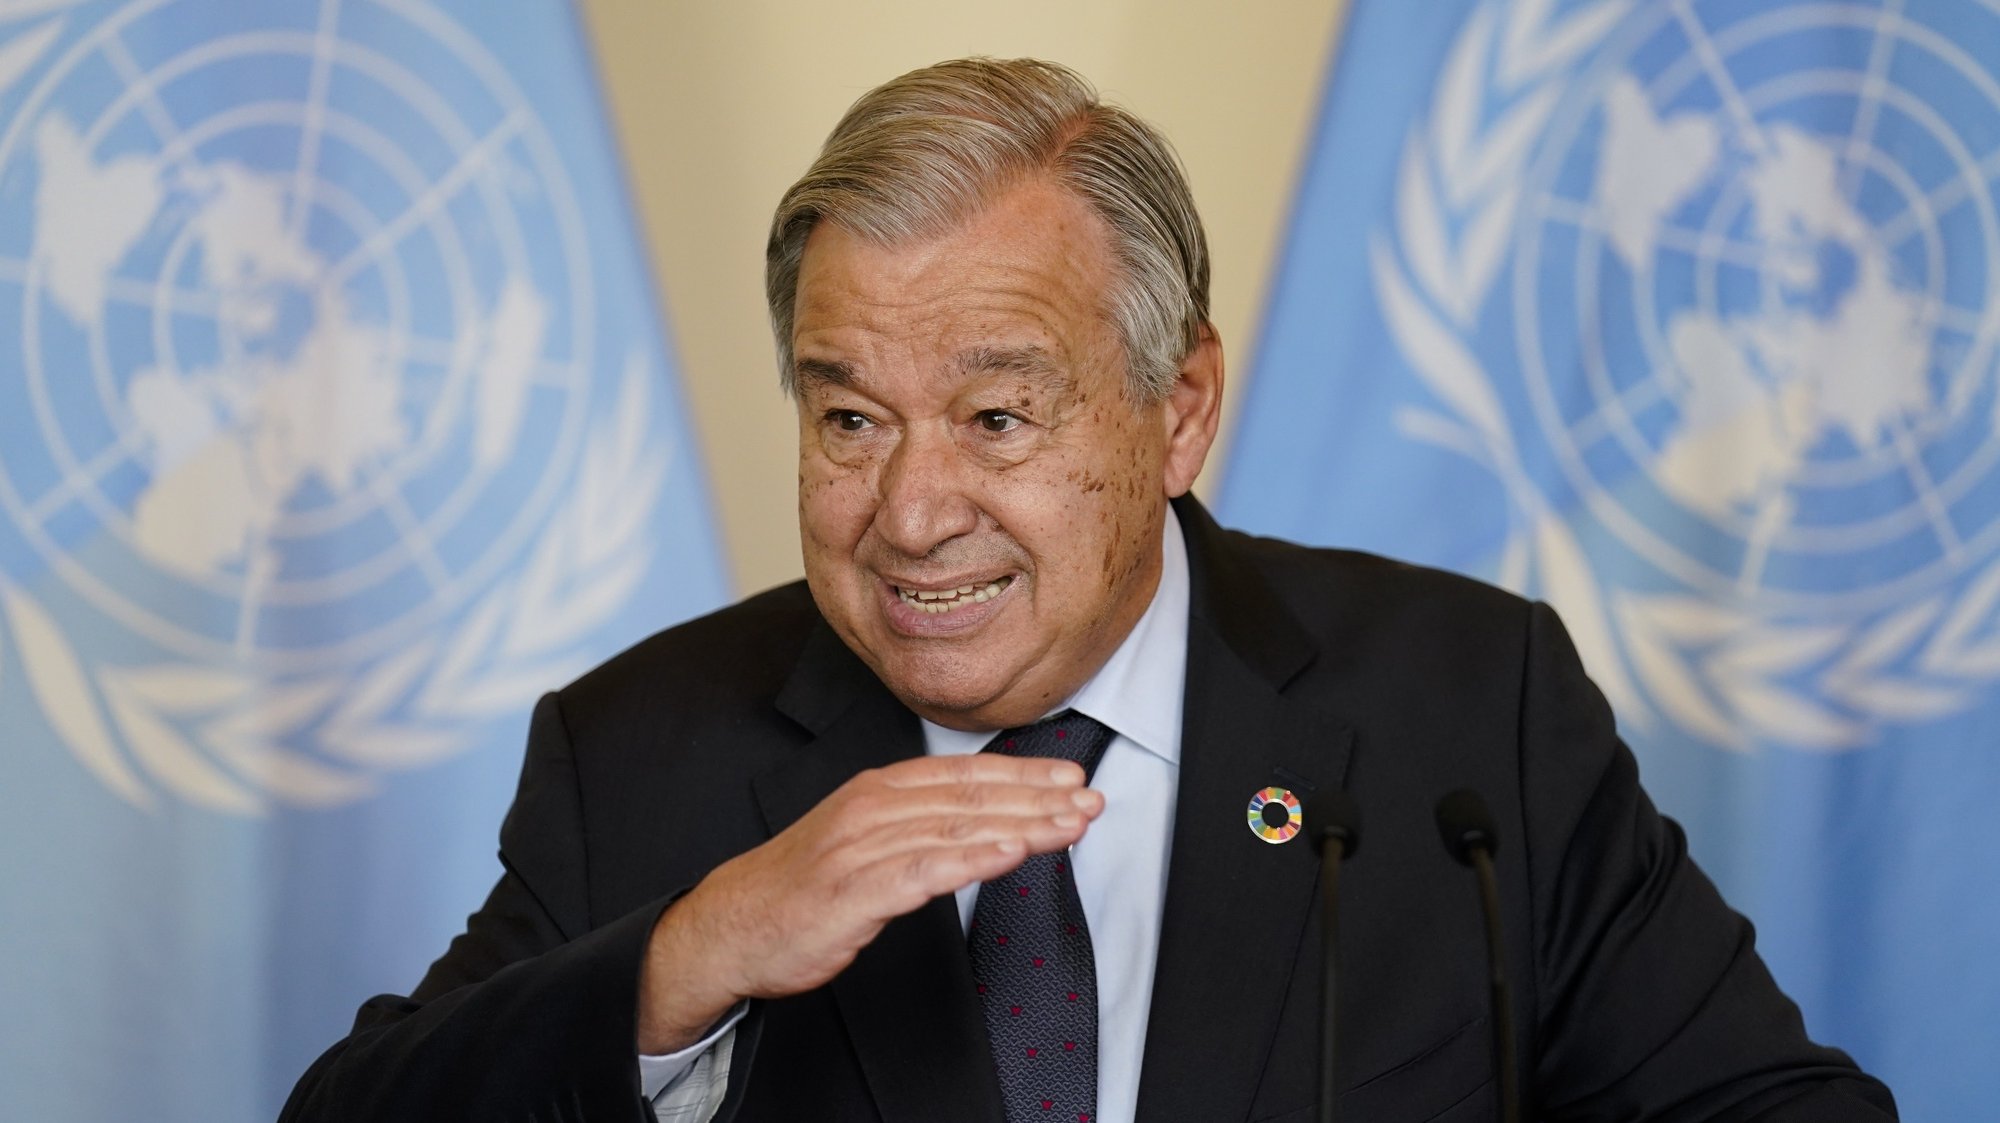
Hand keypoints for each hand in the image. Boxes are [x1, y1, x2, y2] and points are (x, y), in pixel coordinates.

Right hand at [637, 753, 1102, 1052]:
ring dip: (1021, 825)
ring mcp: (861, 848)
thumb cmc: (802, 886)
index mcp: (875, 789)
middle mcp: (871, 808)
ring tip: (1070, 825)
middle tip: (1090, 799)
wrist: (732, 925)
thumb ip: (916, 823)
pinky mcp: (853, 891)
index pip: (962, 772)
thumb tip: (982, 818)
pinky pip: (924, 870)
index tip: (1071, 777)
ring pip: (956, 828)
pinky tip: (1012, 854)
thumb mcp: (860, 836)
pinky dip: (974, 858)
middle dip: (1037, 796)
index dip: (1022, 772)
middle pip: (969, 795)